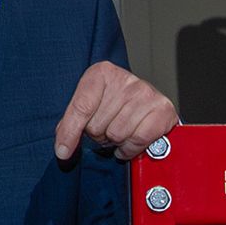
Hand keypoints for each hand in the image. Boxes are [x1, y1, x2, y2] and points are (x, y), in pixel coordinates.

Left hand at [52, 60, 176, 161]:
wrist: (147, 104)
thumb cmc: (114, 105)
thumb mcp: (89, 106)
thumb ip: (72, 123)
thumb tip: (63, 150)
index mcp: (102, 72)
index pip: (81, 107)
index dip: (70, 133)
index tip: (63, 152)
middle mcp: (125, 79)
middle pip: (98, 125)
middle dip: (99, 135)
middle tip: (106, 130)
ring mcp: (146, 92)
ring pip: (117, 134)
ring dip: (116, 142)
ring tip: (120, 134)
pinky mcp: (163, 109)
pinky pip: (138, 140)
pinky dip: (131, 148)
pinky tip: (130, 142)